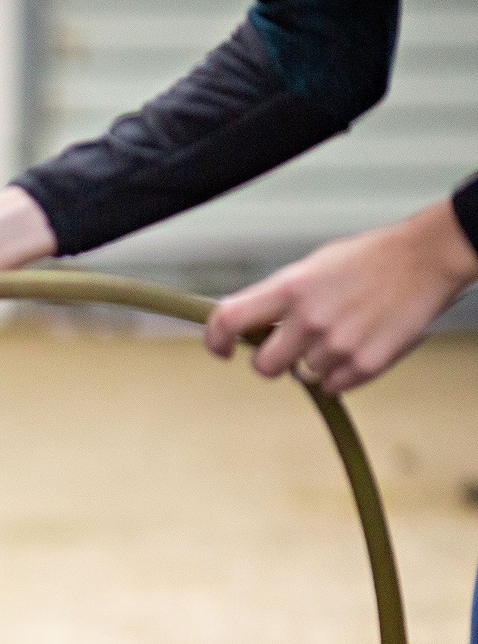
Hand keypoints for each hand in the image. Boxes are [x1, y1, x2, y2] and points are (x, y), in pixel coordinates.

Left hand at [206, 199, 477, 394]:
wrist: (427, 257)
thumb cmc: (369, 259)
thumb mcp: (313, 267)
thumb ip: (279, 298)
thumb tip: (249, 325)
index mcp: (291, 288)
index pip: (229, 320)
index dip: (216, 340)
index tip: (222, 350)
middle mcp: (309, 318)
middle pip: (264, 367)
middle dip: (272, 362)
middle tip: (290, 347)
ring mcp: (338, 343)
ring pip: (304, 375)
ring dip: (316, 361)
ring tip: (344, 330)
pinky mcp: (366, 363)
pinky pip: (334, 385)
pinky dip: (341, 373)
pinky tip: (359, 344)